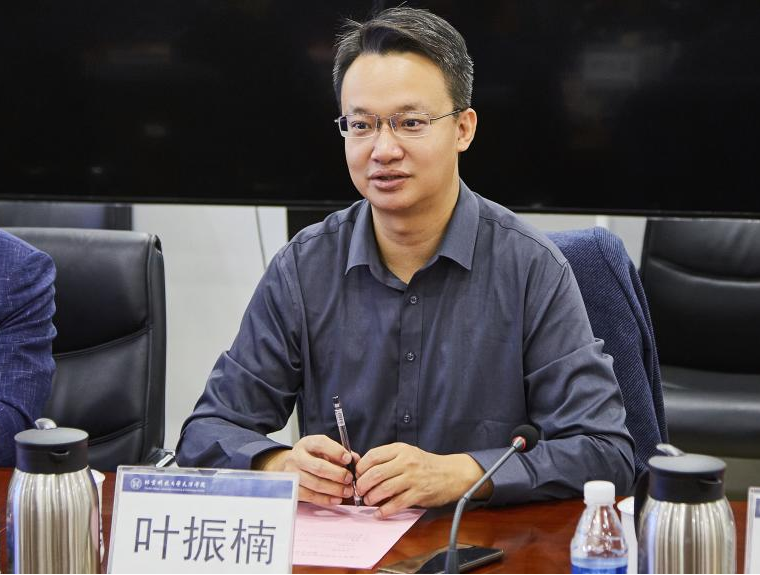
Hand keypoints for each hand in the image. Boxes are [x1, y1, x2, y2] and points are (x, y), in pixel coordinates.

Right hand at [254, 435, 357, 505]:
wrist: (292, 466)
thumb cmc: (313, 457)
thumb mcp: (324, 449)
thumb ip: (340, 453)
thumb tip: (355, 460)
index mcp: (307, 443)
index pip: (321, 444)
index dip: (336, 452)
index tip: (348, 459)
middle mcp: (297, 457)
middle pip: (319, 467)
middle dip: (338, 474)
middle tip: (350, 479)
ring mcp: (292, 474)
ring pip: (316, 484)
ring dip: (335, 489)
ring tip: (347, 491)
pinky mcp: (292, 489)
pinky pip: (311, 496)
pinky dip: (326, 499)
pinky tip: (337, 498)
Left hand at [355, 443, 488, 517]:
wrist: (451, 474)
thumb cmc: (425, 465)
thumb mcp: (407, 453)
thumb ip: (387, 458)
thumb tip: (362, 467)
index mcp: (400, 449)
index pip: (373, 456)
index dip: (361, 467)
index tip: (358, 475)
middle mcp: (406, 462)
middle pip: (375, 474)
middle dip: (362, 485)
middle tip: (359, 491)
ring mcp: (413, 478)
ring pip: (384, 489)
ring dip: (371, 498)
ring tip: (368, 501)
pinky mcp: (419, 494)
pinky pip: (396, 504)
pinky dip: (384, 511)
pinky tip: (378, 513)